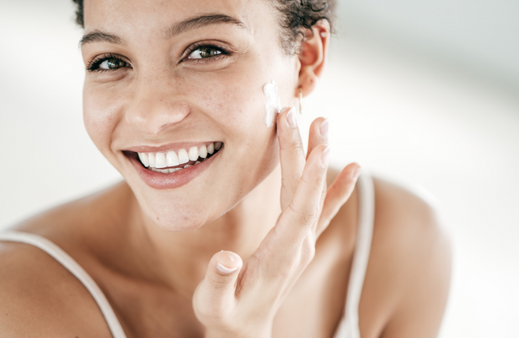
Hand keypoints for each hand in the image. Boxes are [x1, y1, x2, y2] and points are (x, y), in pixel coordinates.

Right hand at [192, 107, 360, 337]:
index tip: (308, 141)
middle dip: (304, 150)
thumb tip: (226, 260)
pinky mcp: (300, 241)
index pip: (300, 208)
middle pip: (307, 191)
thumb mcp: (214, 304)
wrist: (246, 330)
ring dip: (317, 157)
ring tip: (321, 124)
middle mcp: (299, 245)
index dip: (307, 175)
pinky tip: (352, 168)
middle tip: (298, 114)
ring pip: (314, 193)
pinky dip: (339, 187)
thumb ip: (219, 282)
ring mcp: (303, 242)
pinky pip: (324, 209)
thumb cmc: (226, 314)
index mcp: (281, 254)